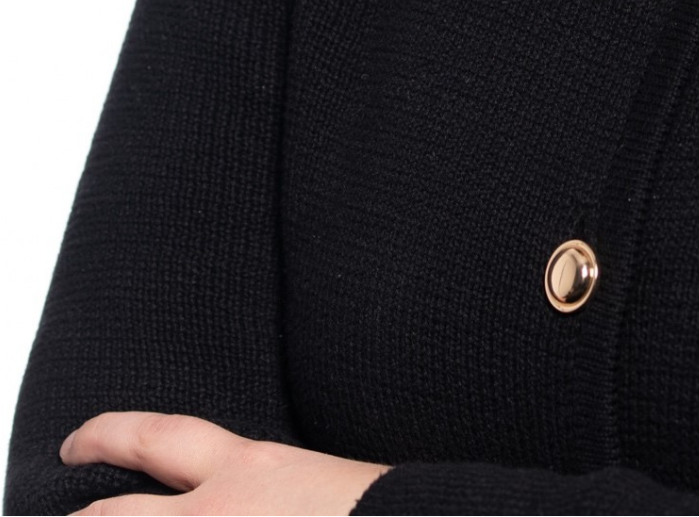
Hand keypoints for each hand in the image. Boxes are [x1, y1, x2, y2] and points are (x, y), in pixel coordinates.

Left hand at [60, 413, 389, 514]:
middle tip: (71, 516)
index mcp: (250, 470)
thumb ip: (268, 479)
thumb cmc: (383, 512)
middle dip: (84, 516)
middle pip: (113, 513)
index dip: (105, 436)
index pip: (157, 437)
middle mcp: (216, 515)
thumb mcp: (318, 479)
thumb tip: (239, 485)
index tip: (78, 442)